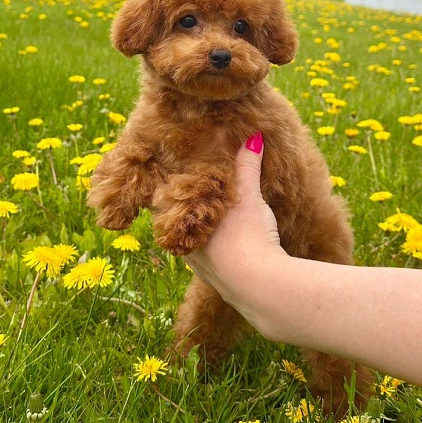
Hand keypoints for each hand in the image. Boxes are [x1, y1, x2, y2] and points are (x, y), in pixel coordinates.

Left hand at [185, 134, 285, 331]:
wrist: (260, 286)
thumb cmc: (247, 236)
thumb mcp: (249, 196)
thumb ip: (247, 166)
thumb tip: (252, 136)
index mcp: (179, 221)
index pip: (162, 200)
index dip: (168, 187)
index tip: (174, 175)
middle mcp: (181, 244)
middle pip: (175, 220)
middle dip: (185, 207)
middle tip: (196, 191)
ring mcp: (196, 265)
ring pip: (191, 240)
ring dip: (200, 229)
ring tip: (213, 214)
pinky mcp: (214, 279)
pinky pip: (207, 257)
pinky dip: (214, 247)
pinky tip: (228, 242)